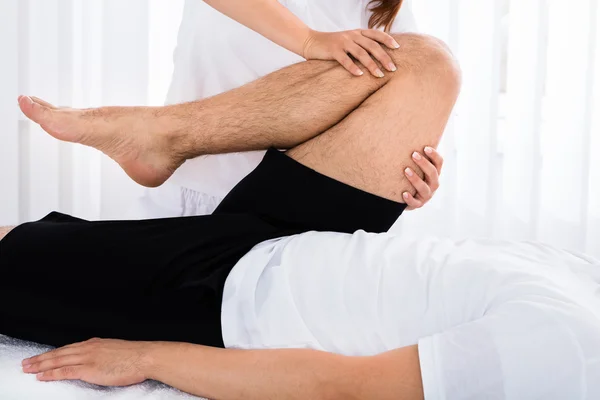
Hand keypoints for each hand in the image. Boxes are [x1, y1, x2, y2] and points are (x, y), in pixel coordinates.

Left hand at [22, 338, 150, 385]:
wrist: (145, 356)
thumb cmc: (136, 356)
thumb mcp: (117, 351)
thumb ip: (105, 354)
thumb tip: (101, 361)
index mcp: (96, 343)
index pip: (69, 348)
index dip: (54, 353)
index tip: (43, 356)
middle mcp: (89, 348)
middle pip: (59, 353)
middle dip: (41, 358)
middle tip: (27, 362)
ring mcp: (88, 357)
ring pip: (58, 360)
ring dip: (41, 364)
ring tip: (28, 368)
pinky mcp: (89, 369)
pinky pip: (65, 371)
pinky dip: (51, 373)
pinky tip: (41, 376)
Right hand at [302, 29, 399, 77]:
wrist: (310, 41)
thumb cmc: (331, 45)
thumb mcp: (348, 41)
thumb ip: (360, 45)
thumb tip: (377, 56)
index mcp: (357, 32)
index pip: (376, 34)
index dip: (387, 40)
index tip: (397, 48)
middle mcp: (352, 35)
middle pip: (372, 46)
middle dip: (384, 57)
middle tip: (393, 68)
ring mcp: (342, 42)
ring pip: (361, 53)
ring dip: (372, 65)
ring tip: (380, 74)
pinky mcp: (333, 50)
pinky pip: (345, 60)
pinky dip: (353, 67)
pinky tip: (359, 75)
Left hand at [403, 147, 443, 210]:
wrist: (406, 197)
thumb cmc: (411, 177)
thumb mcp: (416, 166)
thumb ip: (415, 155)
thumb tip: (403, 134)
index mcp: (434, 173)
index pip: (439, 163)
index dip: (434, 155)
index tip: (425, 147)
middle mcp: (433, 184)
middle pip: (433, 174)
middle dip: (424, 164)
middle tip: (413, 154)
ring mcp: (426, 195)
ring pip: (424, 188)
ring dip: (416, 179)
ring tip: (406, 170)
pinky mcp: (418, 204)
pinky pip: (415, 203)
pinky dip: (410, 199)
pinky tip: (404, 194)